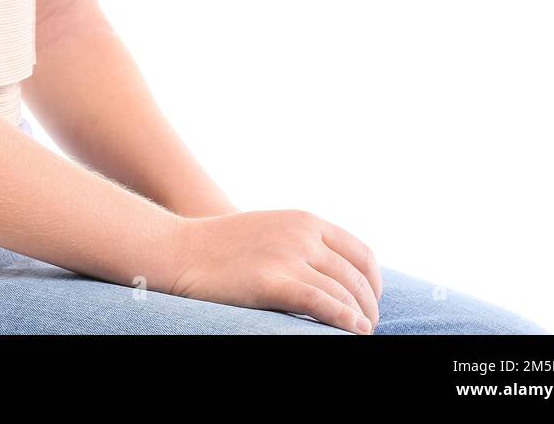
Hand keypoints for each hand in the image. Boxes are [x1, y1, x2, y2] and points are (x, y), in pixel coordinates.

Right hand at [166, 210, 383, 333]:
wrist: (179, 250)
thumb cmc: (222, 246)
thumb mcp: (271, 230)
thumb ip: (302, 244)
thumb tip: (335, 273)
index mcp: (305, 220)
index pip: (360, 254)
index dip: (373, 282)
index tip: (370, 301)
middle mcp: (302, 235)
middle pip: (355, 277)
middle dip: (368, 305)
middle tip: (367, 324)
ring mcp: (287, 257)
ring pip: (343, 294)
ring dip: (359, 317)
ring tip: (361, 333)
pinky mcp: (272, 282)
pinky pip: (322, 304)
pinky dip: (344, 319)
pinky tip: (355, 330)